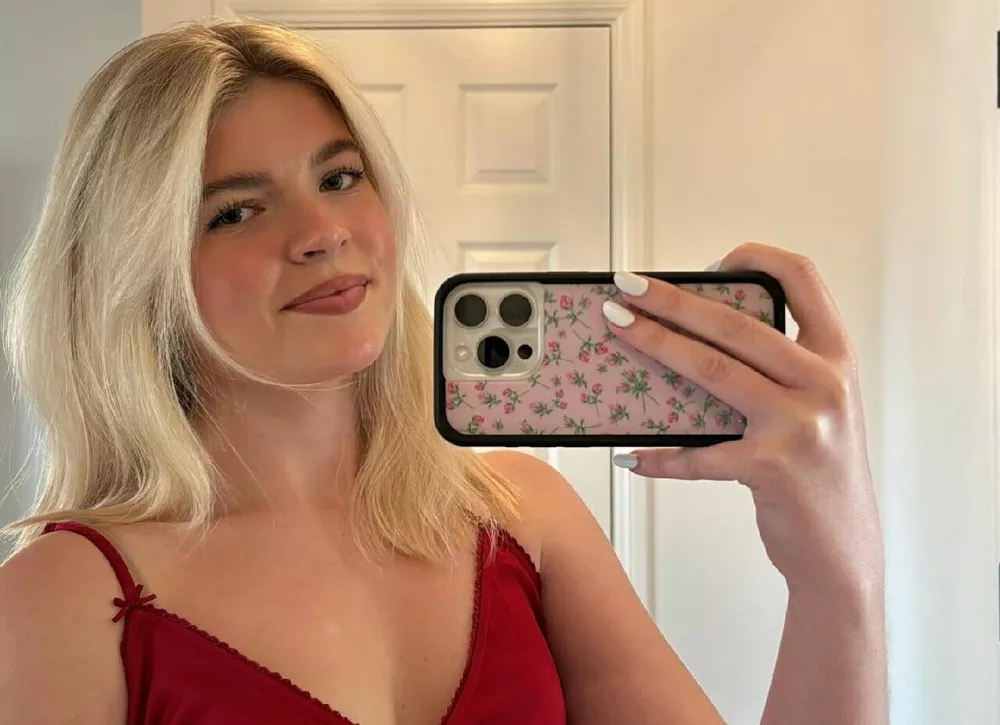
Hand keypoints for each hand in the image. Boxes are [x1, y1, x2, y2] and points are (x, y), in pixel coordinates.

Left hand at [603, 242, 882, 604]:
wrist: (843, 552)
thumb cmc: (819, 472)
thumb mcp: (817, 407)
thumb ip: (777, 370)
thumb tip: (691, 336)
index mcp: (836, 357)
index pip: (803, 279)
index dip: (756, 258)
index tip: (712, 261)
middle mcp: (823, 383)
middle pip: (735, 324)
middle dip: (673, 300)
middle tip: (627, 287)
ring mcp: (798, 426)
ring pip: (711, 371)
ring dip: (656, 346)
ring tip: (618, 330)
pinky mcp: (769, 469)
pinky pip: (697, 454)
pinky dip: (659, 456)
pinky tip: (630, 454)